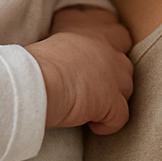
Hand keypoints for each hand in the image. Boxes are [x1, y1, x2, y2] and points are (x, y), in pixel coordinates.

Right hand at [26, 7, 133, 134]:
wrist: (38, 79)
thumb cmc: (35, 64)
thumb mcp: (55, 46)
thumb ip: (69, 51)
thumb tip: (65, 65)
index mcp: (91, 36)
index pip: (118, 35)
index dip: (114, 52)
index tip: (101, 67)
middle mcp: (108, 52)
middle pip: (125, 66)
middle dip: (115, 80)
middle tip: (95, 91)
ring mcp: (113, 76)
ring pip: (126, 90)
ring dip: (113, 101)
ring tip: (91, 108)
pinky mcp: (112, 101)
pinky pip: (120, 117)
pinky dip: (108, 124)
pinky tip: (93, 125)